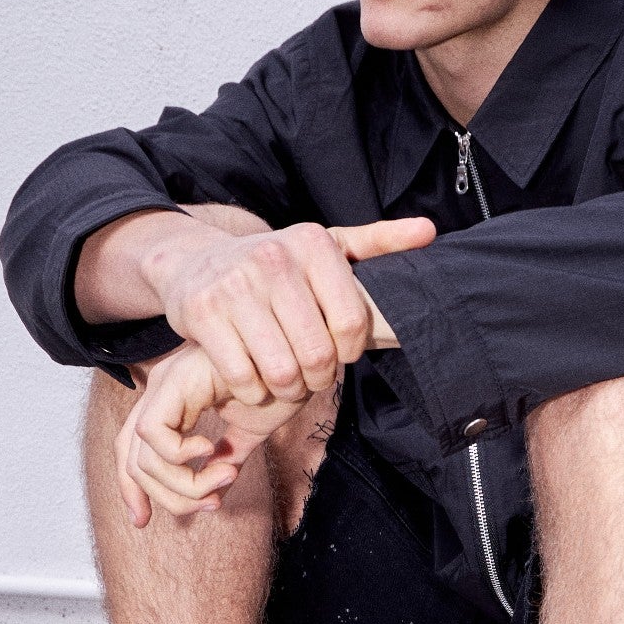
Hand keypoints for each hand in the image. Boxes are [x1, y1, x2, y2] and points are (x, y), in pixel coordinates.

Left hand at [116, 343, 306, 524]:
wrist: (301, 355)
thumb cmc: (279, 385)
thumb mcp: (249, 432)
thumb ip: (226, 460)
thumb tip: (213, 496)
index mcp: (172, 401)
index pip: (132, 454)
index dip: (134, 491)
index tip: (144, 523)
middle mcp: (161, 391)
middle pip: (133, 464)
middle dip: (169, 498)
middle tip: (214, 503)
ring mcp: (165, 384)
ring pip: (143, 459)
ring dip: (187, 485)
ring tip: (228, 475)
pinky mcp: (175, 381)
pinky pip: (154, 434)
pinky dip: (181, 457)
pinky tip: (213, 452)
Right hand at [144, 215, 431, 408]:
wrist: (194, 263)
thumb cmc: (274, 265)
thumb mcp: (326, 247)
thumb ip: (378, 242)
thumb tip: (429, 232)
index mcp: (312, 242)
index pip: (352, 323)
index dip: (350, 351)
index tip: (340, 351)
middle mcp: (273, 258)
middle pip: (318, 354)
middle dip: (318, 377)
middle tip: (311, 373)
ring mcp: (234, 285)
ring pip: (282, 372)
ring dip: (287, 389)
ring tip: (285, 378)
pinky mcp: (202, 313)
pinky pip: (243, 377)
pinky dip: (252, 391)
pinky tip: (254, 378)